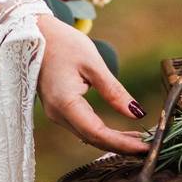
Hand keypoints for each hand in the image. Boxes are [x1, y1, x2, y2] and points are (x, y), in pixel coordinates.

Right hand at [36, 14, 148, 153]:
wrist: (33, 34)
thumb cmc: (63, 43)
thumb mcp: (93, 64)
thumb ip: (114, 91)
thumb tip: (137, 113)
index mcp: (64, 103)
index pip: (97, 133)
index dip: (122, 143)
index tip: (145, 148)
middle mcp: (57, 114)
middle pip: (92, 139)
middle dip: (121, 146)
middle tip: (148, 148)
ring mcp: (55, 113)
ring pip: (87, 136)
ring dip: (113, 141)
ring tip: (139, 141)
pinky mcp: (58, 109)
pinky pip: (82, 127)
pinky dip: (102, 133)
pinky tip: (120, 132)